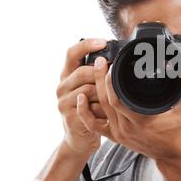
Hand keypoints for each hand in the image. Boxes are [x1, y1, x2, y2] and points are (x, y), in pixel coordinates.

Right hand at [56, 39, 108, 156]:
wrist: (79, 138)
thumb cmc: (91, 109)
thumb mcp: (92, 88)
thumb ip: (98, 74)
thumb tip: (118, 59)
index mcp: (67, 75)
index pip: (72, 53)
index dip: (86, 45)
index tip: (103, 42)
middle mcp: (62, 86)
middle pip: (83, 72)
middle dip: (101, 75)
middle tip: (114, 79)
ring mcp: (63, 102)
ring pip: (89, 90)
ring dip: (104, 94)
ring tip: (111, 100)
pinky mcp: (70, 117)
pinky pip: (91, 109)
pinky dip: (102, 110)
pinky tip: (107, 112)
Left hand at [76, 56, 180, 160]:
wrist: (170, 154)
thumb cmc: (176, 133)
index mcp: (141, 121)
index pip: (117, 100)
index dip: (111, 82)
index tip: (111, 65)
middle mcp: (126, 128)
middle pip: (105, 101)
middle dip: (100, 79)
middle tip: (100, 61)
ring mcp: (118, 133)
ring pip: (99, 110)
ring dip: (94, 90)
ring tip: (92, 73)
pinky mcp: (115, 137)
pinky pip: (94, 125)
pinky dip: (85, 113)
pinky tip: (80, 99)